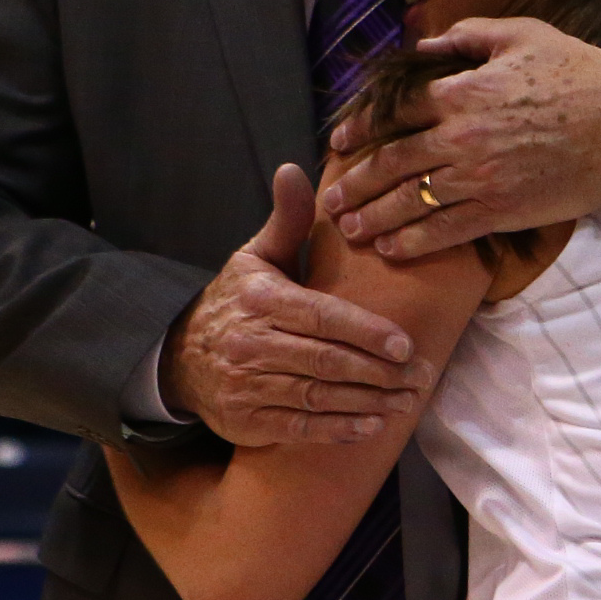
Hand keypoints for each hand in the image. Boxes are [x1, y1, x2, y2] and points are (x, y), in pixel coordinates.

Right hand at [161, 164, 429, 445]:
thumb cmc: (235, 302)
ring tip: (406, 402)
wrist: (178, 357)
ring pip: (319, 396)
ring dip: (368, 402)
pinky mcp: (247, 420)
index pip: (323, 316)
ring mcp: (247, 385)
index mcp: (260, 299)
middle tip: (422, 376)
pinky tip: (372, 425)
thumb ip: (286, 220)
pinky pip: (300, 427)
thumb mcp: (255, 257)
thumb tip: (294, 169)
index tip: (406, 345)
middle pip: (327, 360)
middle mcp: (251, 342)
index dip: (367, 332)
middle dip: (380, 372)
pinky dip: (338, 430)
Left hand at [323, 19, 600, 258]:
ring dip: (373, 217)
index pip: (395, 111)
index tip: (340, 141)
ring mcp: (480, 178)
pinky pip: (446, 231)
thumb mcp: (522, 34)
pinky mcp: (501, 210)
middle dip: (354, 182)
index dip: (360, 126)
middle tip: (332, 198)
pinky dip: (413, 242)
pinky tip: (390, 249)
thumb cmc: (577, 73)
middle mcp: (462, 137)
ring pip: (410, 201)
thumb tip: (428, 42)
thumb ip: (468, 35)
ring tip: (349, 228)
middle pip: (391, 162)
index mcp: (462, 91)